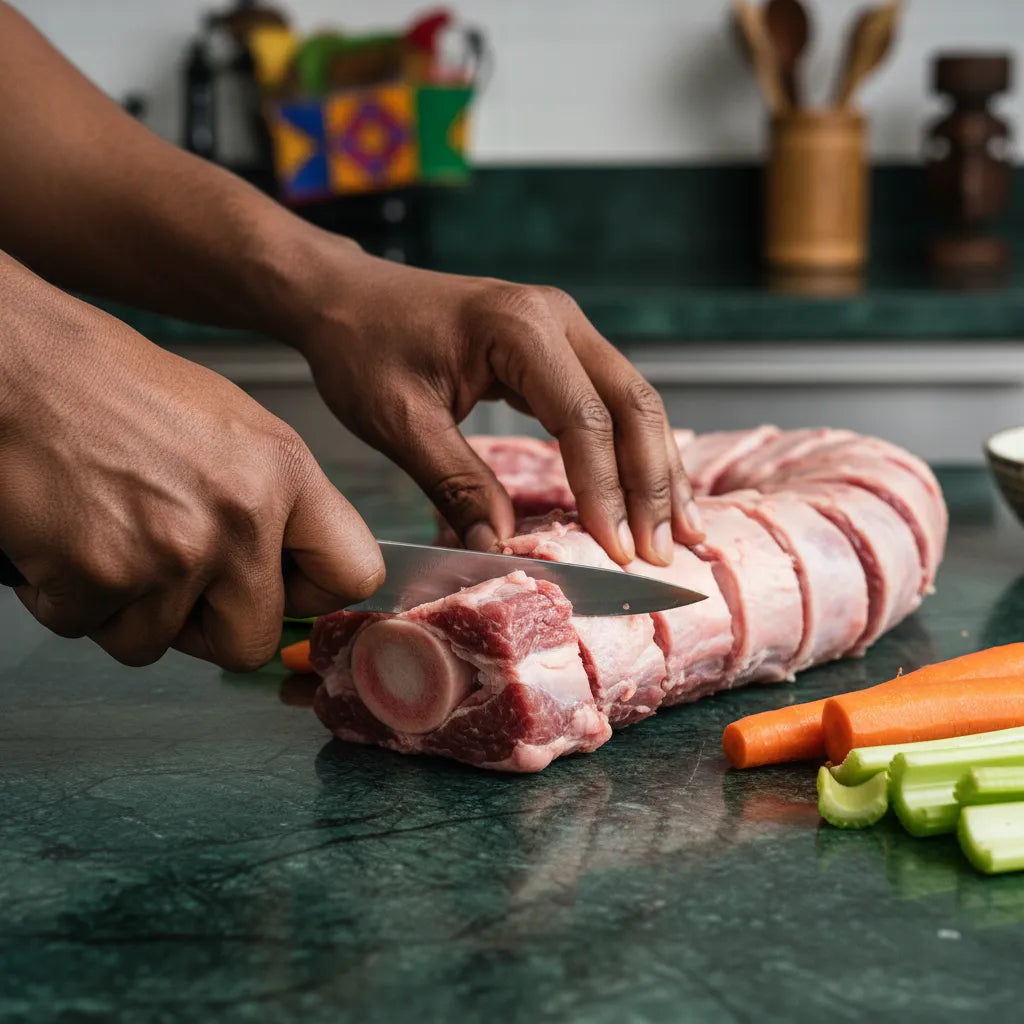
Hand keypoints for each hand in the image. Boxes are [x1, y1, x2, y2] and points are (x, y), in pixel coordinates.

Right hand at [0, 256, 382, 668]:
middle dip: (206, 628)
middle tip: (172, 586)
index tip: (281, 594)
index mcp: (285, 473)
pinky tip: (64, 540)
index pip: (354, 574)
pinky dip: (68, 599)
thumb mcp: (232, 429)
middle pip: (253, 643)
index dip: (312, 598)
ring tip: (107, 541)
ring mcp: (174, 551)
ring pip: (157, 644)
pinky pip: (90, 629)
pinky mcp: (102, 576)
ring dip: (126, 610)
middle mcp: (242, 516)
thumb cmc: (115, 389)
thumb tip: (287, 574)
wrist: (21, 366)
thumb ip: (274, 504)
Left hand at [293, 245, 702, 565]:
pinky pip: (611, 403)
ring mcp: (564, 331)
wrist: (345, 298)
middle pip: (633, 406)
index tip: (617, 550)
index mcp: (520, 327)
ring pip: (635, 404)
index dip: (605, 490)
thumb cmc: (363, 347)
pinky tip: (648, 495)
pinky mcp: (559, 350)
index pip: (585, 418)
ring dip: (658, 470)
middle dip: (652, 485)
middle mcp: (558, 319)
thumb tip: (502, 547)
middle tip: (664, 552)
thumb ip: (456, 483)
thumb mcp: (400, 421)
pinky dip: (634, 452)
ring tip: (682, 532)